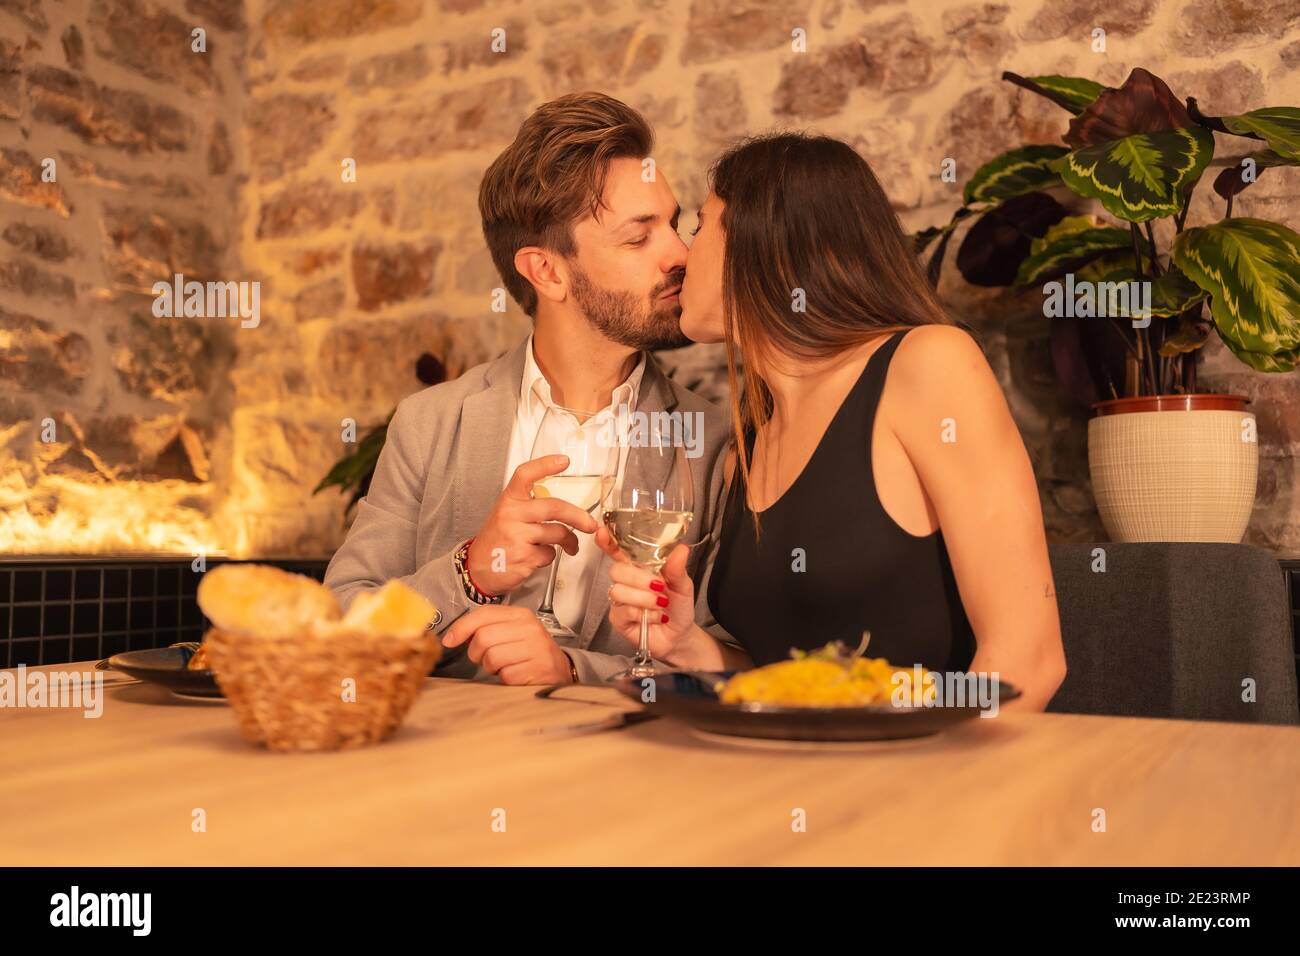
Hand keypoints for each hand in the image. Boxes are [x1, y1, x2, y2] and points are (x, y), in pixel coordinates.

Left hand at [441, 605, 573, 684]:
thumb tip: (453, 636)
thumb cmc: (529, 651)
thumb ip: (486, 627)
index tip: (450, 640)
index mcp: (521, 615)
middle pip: (483, 637)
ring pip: (492, 657)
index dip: (462, 627)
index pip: (484, 613)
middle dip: (477, 653)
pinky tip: (515, 674)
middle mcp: (530, 629)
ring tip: (504, 666)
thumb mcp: (511, 631)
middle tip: (485, 658)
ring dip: (491, 667)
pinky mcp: (537, 669)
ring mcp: (536, 649)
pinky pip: (505, 675)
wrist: (560, 670)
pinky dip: (504, 678)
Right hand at [467, 454, 598, 596]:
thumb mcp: (507, 514)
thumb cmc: (498, 538)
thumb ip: (531, 506)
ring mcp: (517, 536)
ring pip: (558, 533)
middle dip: (578, 516)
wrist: (478, 567)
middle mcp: (511, 514)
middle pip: (554, 508)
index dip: (545, 465)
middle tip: (590, 524)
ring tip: (570, 545)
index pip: (525, 475)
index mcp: (508, 500)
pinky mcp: (523, 557)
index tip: (564, 461)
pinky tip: (539, 556)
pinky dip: (550, 556)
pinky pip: (550, 553)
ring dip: (570, 541)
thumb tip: (568, 507)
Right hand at [595, 526, 695, 664]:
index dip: (607, 541)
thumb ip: (678, 569)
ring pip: (618, 591)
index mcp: (639, 568)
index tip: (601, 532)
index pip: (618, 551)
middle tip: (659, 587)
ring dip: (644, 598)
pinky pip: (623, 611)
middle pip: (616, 570)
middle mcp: (626, 582)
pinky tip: (657, 617)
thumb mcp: (683, 586)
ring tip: (661, 604)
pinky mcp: (618, 620)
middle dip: (638, 578)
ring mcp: (620, 601)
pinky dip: (644, 614)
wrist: (680, 636)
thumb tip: (681, 549)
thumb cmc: (679, 607)